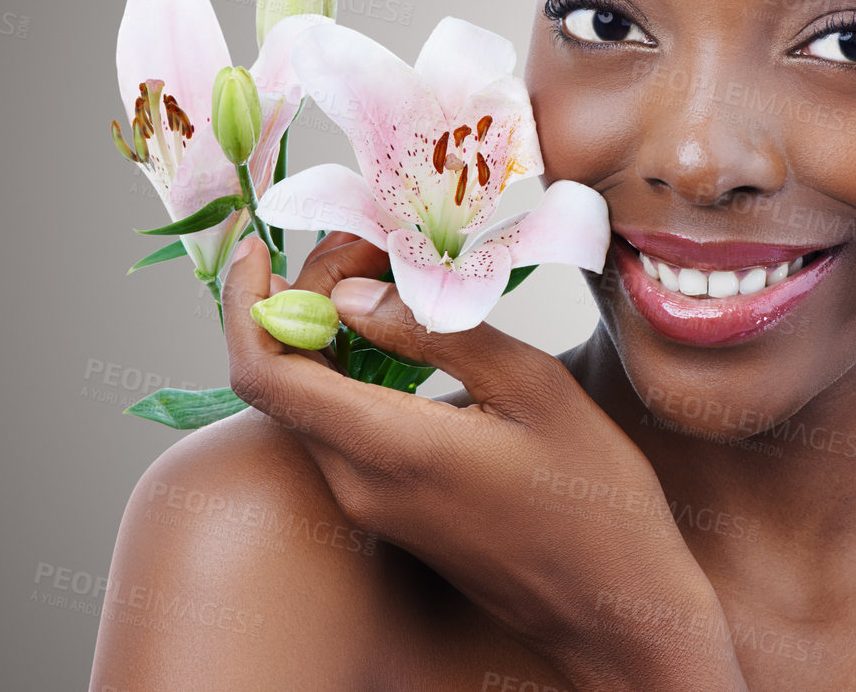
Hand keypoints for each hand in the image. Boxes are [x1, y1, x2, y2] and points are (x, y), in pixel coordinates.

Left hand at [221, 232, 747, 691]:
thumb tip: (347, 295)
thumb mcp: (531, 388)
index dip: (245, 304)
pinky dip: (352, 371)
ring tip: (390, 277)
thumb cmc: (591, 499)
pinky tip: (403, 336)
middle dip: (305, 299)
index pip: (264, 373)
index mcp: (388, 449)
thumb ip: (435, 333)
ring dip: (329, 333)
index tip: (261, 250)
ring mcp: (371, 504)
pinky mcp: (391, 511)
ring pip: (312, 402)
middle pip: (285, 378)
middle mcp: (358, 484)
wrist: (610, 606)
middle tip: (371, 248)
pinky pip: (344, 429)